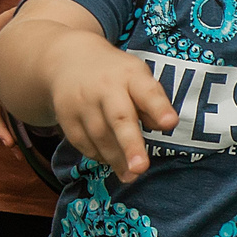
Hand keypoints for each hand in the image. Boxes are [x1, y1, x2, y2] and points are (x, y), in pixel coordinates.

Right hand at [49, 41, 176, 177]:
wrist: (69, 61)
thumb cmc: (116, 76)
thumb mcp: (138, 78)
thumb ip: (152, 102)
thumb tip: (165, 126)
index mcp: (130, 75)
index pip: (147, 92)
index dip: (159, 108)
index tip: (170, 123)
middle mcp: (105, 87)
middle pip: (119, 118)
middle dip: (131, 145)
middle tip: (140, 168)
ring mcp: (82, 102)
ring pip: (100, 137)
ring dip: (117, 159)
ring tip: (131, 176)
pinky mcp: (66, 117)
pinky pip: (84, 143)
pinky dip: (99, 155)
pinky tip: (110, 161)